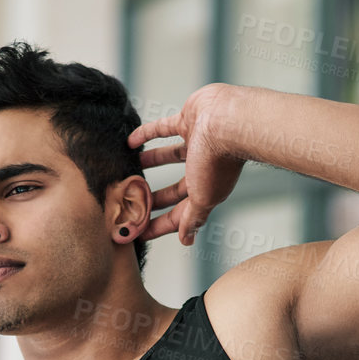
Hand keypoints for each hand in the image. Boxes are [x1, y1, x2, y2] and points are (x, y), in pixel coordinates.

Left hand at [127, 84, 245, 246]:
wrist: (228, 123)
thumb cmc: (218, 162)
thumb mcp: (202, 198)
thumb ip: (193, 217)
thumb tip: (187, 239)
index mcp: (208, 190)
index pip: (182, 214)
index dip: (162, 224)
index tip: (142, 231)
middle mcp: (203, 168)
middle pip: (175, 188)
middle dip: (155, 198)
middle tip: (135, 205)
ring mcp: (196, 144)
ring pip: (169, 156)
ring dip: (152, 162)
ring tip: (133, 171)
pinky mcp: (188, 120)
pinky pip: (163, 128)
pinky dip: (146, 134)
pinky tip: (130, 141)